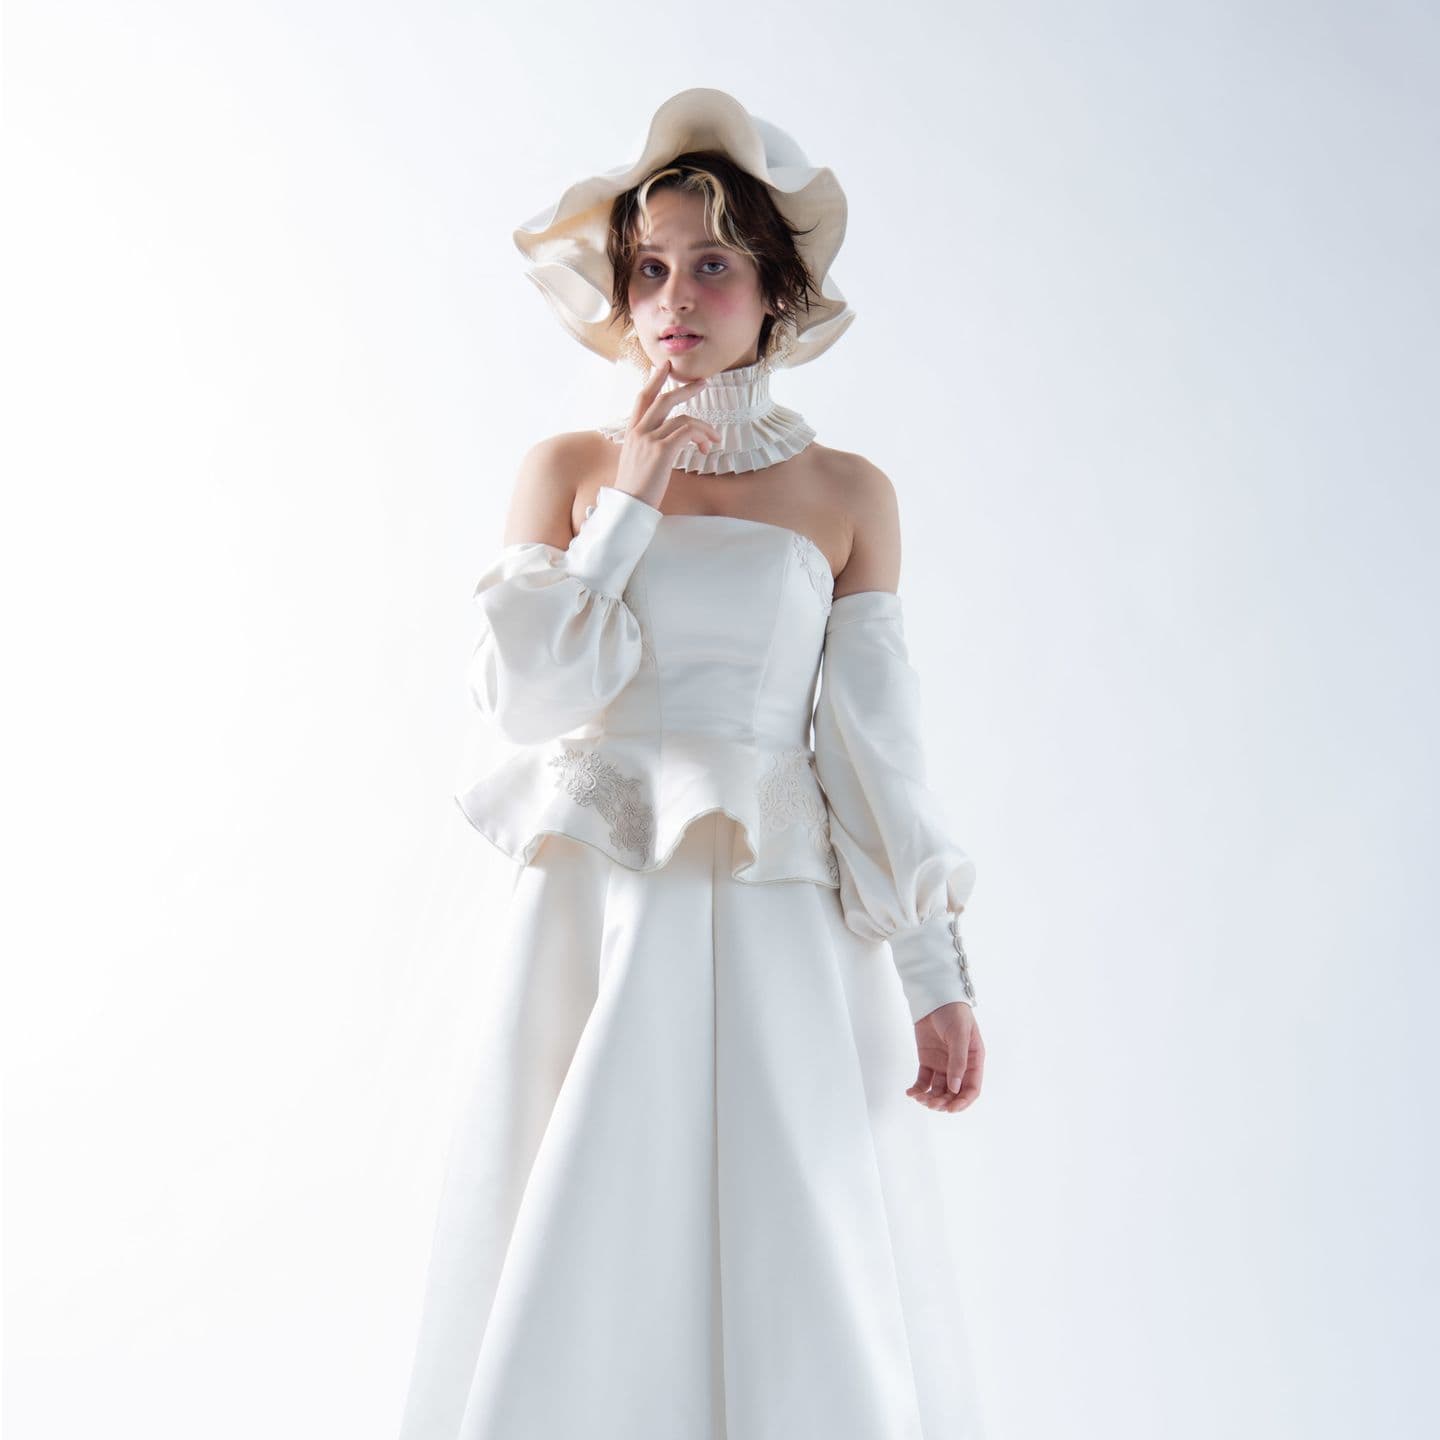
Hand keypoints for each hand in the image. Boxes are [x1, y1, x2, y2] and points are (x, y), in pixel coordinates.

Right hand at [614, 359, 721, 508]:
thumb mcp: (637, 461)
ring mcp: (649, 440)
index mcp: (631, 432)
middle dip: (686, 389)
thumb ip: (648, 445)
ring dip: (704, 427)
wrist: (628, 506)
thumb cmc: (636, 489)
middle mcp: (638, 432)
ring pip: (683, 419)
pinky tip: (706, 447)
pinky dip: (701, 436)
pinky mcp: (661, 451)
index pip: (642, 398)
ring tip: (714, 439)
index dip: (654, 380)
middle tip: (703, 383)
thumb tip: (670, 441)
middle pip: (664, 399)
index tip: (665, 366)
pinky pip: (687, 432)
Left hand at [907, 1002, 983, 1111]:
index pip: (972, 1089)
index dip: (963, 1102)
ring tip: (919, 1098)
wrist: (934, 998)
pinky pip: (923, 1081)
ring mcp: (943, 1065)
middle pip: (954, 1093)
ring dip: (930, 1098)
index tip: (951, 1109)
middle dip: (944, 1102)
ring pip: (938, 1090)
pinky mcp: (927, 1062)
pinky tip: (911, 1092)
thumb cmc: (954, 1013)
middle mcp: (959, 1067)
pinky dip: (918, 1089)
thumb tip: (955, 1088)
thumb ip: (958, 1062)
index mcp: (973, 1061)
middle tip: (931, 1104)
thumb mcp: (959, 1035)